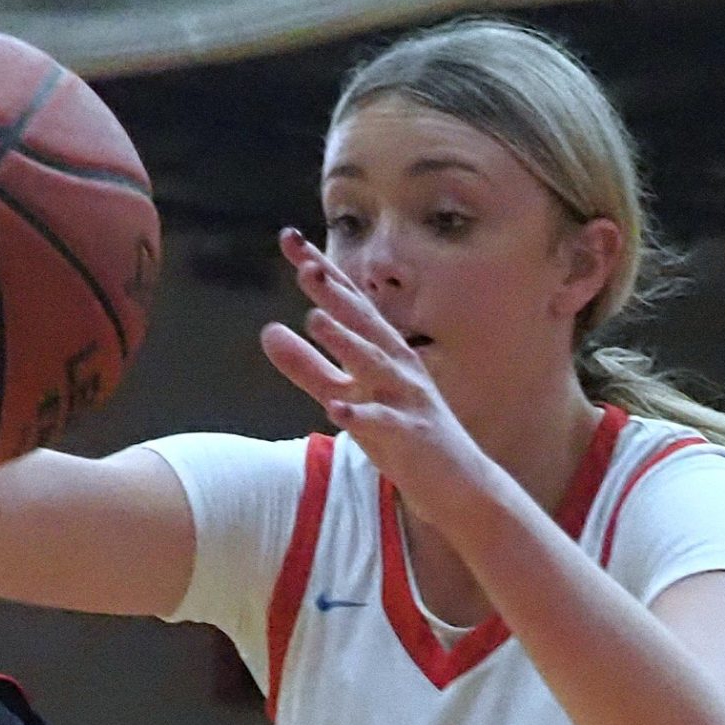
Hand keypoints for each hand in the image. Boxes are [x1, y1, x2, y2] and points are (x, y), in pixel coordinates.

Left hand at [258, 231, 490, 518]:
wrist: (457, 484)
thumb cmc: (400, 433)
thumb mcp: (347, 395)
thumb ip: (307, 366)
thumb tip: (267, 329)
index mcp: (381, 351)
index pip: (346, 303)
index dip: (320, 271)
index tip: (289, 239)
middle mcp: (397, 367)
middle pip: (363, 323)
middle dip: (335, 293)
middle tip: (305, 264)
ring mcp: (407, 399)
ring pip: (375, 365)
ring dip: (347, 341)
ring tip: (315, 319)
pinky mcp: (411, 436)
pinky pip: (384, 424)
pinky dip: (362, 415)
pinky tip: (336, 410)